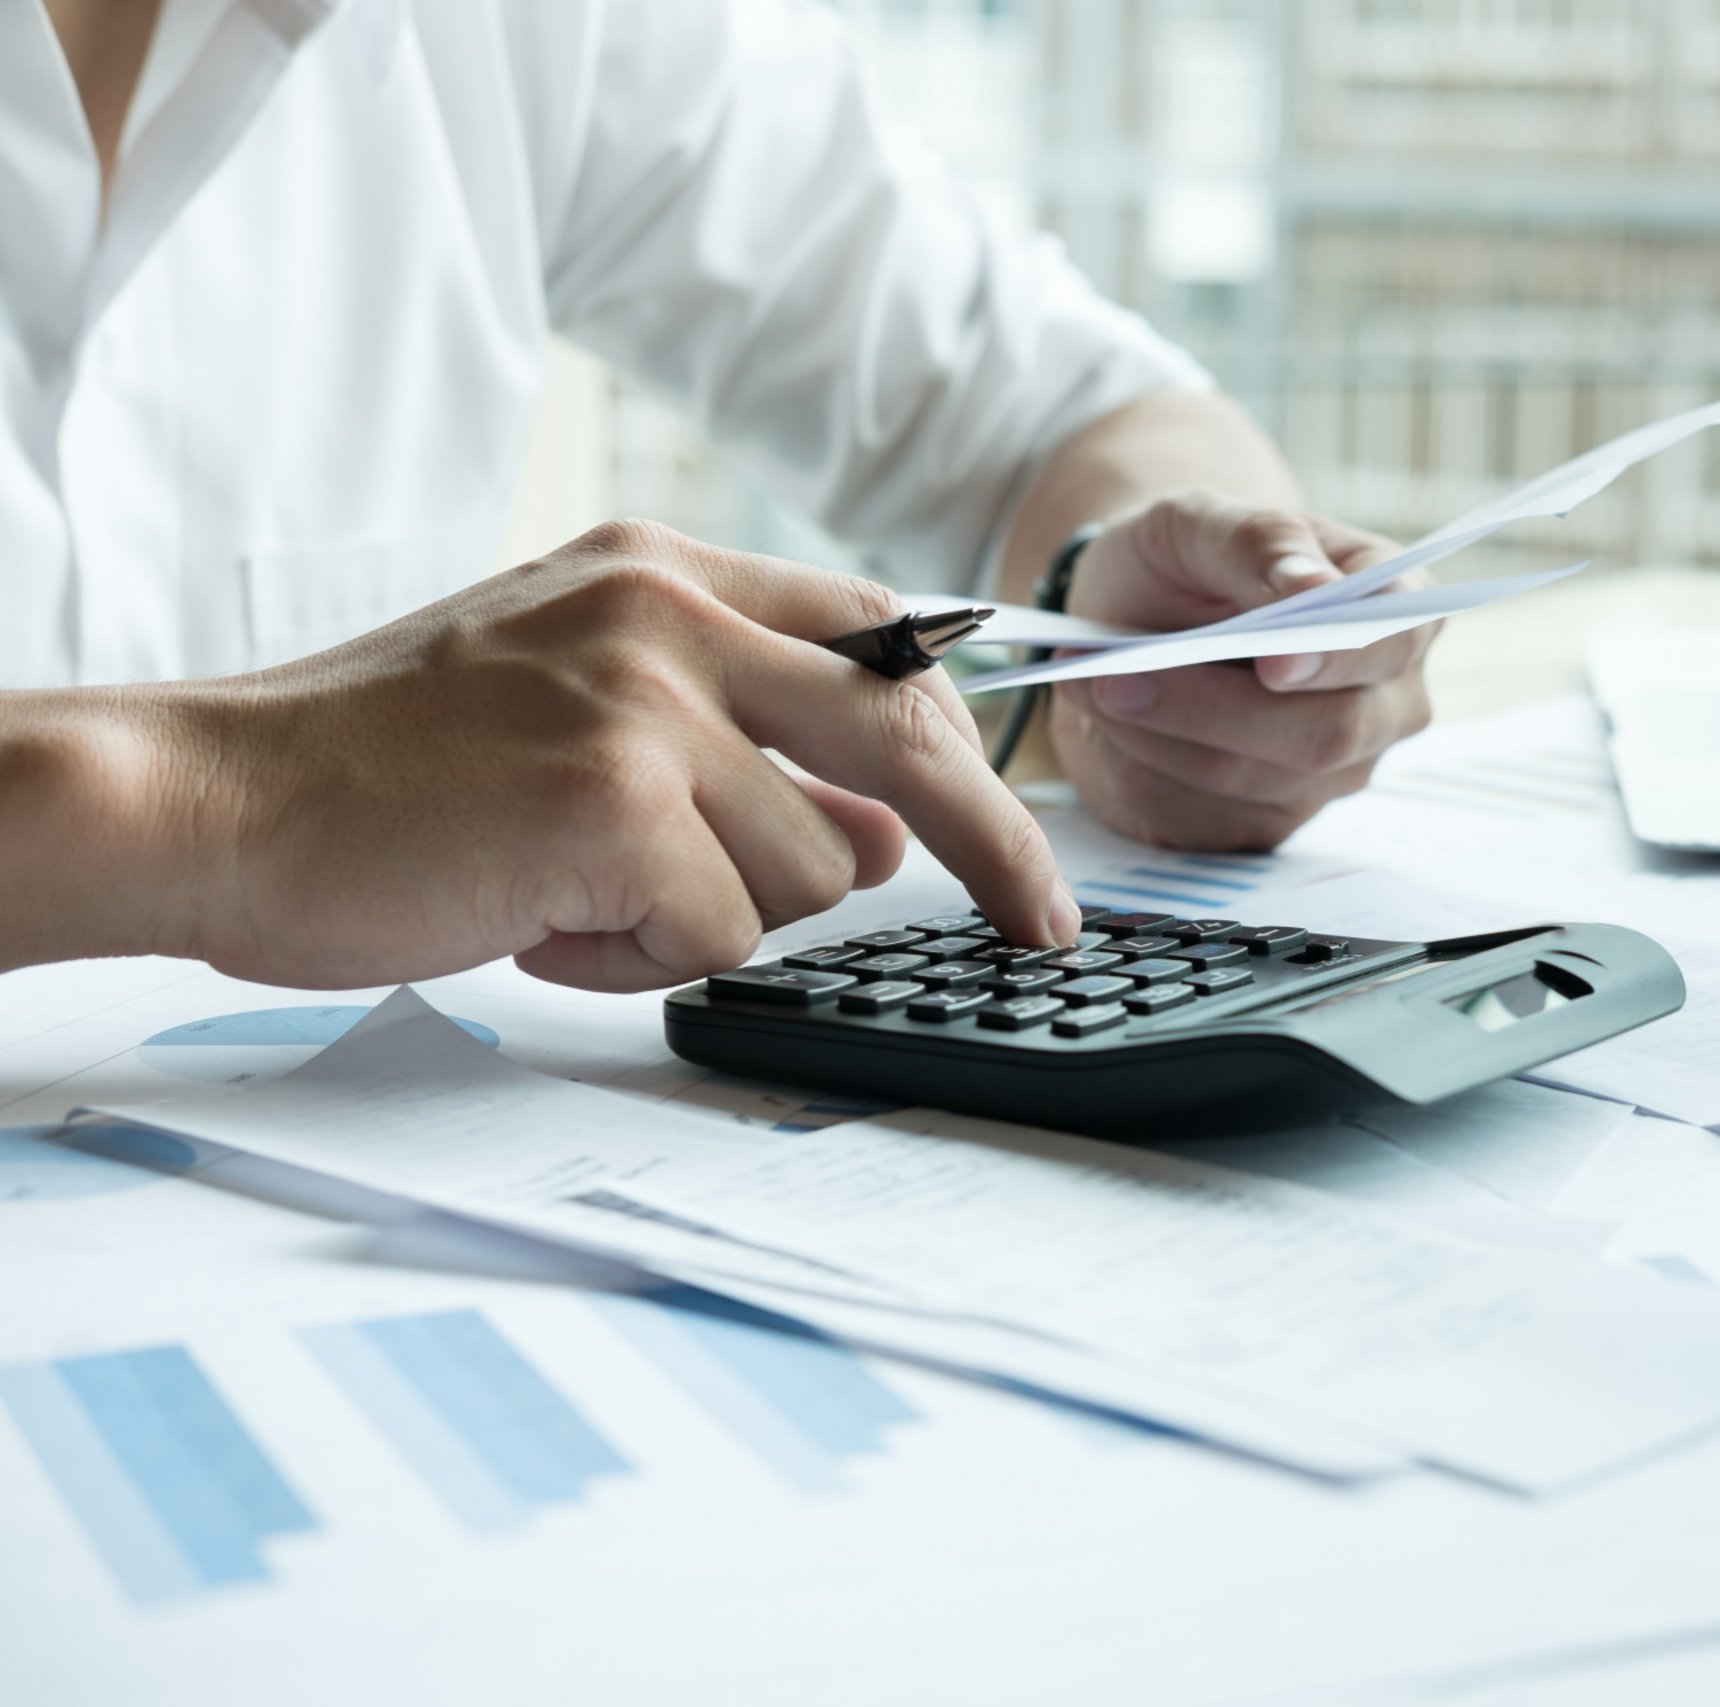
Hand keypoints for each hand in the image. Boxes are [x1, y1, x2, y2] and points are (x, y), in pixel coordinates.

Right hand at [151, 521, 1079, 991]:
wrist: (218, 797)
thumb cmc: (388, 768)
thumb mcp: (581, 711)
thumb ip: (739, 747)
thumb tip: (888, 831)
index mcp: (667, 571)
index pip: (881, 639)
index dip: (962, 737)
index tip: (1017, 821)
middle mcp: (672, 612)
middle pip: (910, 731)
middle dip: (998, 846)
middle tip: (1044, 924)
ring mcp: (648, 698)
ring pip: (813, 869)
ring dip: (713, 916)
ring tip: (576, 888)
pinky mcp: (618, 798)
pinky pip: (719, 932)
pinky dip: (638, 957)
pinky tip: (538, 916)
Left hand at [1047, 493, 1435, 848]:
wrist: (1133, 622)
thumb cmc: (1181, 563)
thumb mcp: (1198, 521)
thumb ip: (1258, 541)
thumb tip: (1312, 586)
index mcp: (1396, 611)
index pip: (1394, 642)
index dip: (1338, 658)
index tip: (1271, 662)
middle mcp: (1385, 702)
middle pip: (1328, 735)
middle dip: (1213, 709)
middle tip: (1115, 676)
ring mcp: (1336, 772)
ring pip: (1250, 781)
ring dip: (1159, 735)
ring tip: (1097, 682)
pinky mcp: (1272, 819)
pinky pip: (1204, 816)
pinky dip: (1143, 767)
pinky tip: (1116, 724)